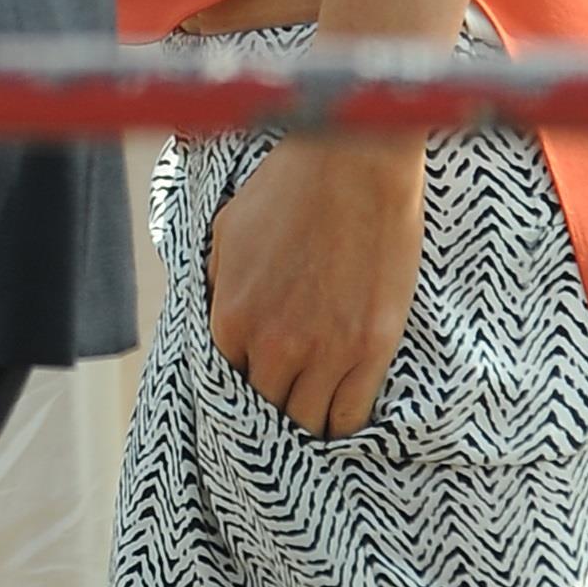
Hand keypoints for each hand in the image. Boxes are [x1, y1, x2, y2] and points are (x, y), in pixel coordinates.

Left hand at [206, 135, 425, 437]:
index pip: (225, 383)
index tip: (252, 388)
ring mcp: (326, 351)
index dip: (239, 387)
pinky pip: (351, 415)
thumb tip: (215, 312)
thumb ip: (217, 283)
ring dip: (305, 424)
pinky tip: (340, 419)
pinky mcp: (371, 349)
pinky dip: (342, 424)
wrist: (355, 162)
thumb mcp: (229, 230)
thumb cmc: (290, 186)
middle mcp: (274, 344)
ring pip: (306, 422)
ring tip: (310, 419)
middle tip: (282, 407)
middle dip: (270, 411)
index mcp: (231, 317)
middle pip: (265, 411)